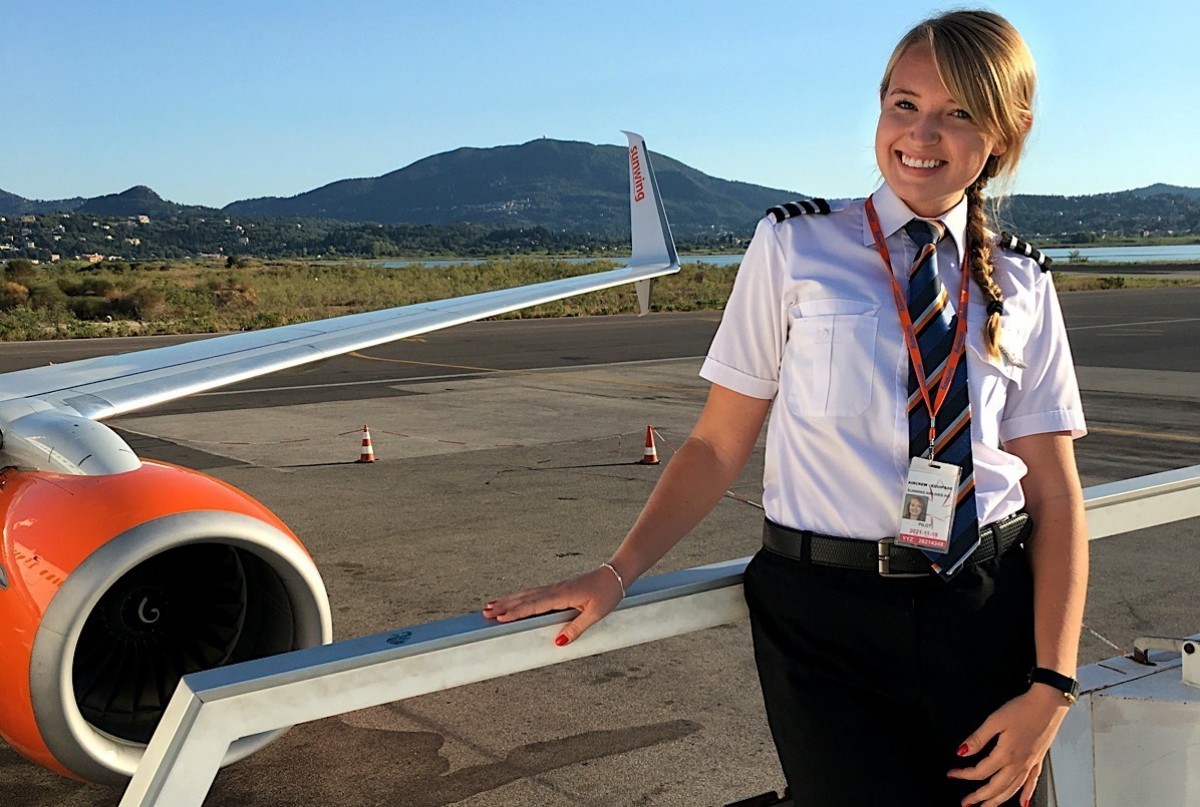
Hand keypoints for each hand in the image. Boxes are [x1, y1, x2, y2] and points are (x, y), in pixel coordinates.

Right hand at [482, 565, 625, 645]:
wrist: (615, 574)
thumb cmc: (607, 594)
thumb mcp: (596, 614)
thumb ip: (577, 629)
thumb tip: (558, 643)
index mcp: (563, 595)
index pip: (535, 605)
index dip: (517, 612)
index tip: (500, 617)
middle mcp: (555, 590)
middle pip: (525, 598)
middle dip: (504, 606)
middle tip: (485, 613)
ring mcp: (555, 588)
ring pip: (527, 594)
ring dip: (508, 600)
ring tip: (490, 606)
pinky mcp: (558, 589)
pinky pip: (534, 594)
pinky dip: (520, 598)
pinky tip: (513, 601)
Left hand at [948, 685, 1069, 806]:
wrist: (1048, 704)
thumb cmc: (1022, 709)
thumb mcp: (994, 720)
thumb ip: (978, 738)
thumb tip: (962, 752)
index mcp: (1005, 754)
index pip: (980, 771)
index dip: (964, 774)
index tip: (952, 775)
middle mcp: (1018, 764)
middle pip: (996, 787)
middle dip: (980, 798)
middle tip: (966, 804)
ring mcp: (1030, 763)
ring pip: (1012, 789)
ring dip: (998, 801)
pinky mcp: (1038, 760)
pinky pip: (1032, 783)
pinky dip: (1027, 795)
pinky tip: (1024, 804)